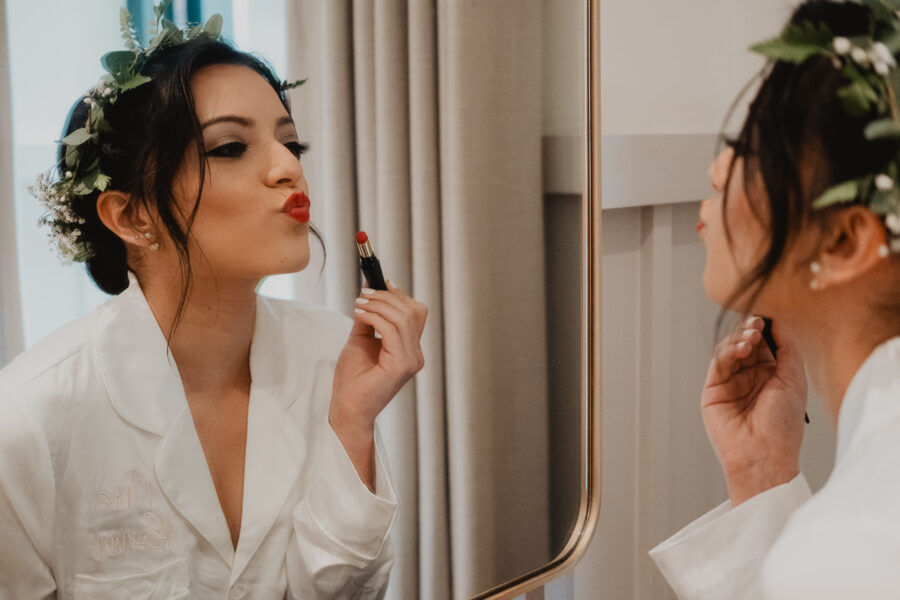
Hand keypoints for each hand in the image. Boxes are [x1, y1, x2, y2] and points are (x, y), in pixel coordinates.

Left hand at [328, 281, 426, 487]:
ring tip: (358, 303)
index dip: (398, 295)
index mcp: (410, 349)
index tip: (378, 283)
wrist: (346, 409)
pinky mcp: (401, 365)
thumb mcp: (361, 340)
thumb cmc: (352, 380)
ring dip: (378, 304)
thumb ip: (369, 318)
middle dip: (387, 296)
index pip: (415, 313)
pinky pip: (392, 330)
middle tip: (363, 294)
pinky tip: (360, 314)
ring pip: (403, 318)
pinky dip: (375, 317)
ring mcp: (411, 361)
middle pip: (413, 311)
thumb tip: (369, 291)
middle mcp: (415, 355)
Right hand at [701, 317, 806, 505]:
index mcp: (771, 376)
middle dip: (751, 329)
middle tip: (757, 323)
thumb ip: (788, 349)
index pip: (766, 344)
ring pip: (731, 349)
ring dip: (740, 338)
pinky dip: (729, 350)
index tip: (769, 316)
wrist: (762, 455)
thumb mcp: (794, 382)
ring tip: (751, 337)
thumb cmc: (782, 426)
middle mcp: (750, 377)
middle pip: (747, 342)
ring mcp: (731, 382)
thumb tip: (779, 322)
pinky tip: (742, 348)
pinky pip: (719, 362)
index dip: (767, 329)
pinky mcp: (713, 389)